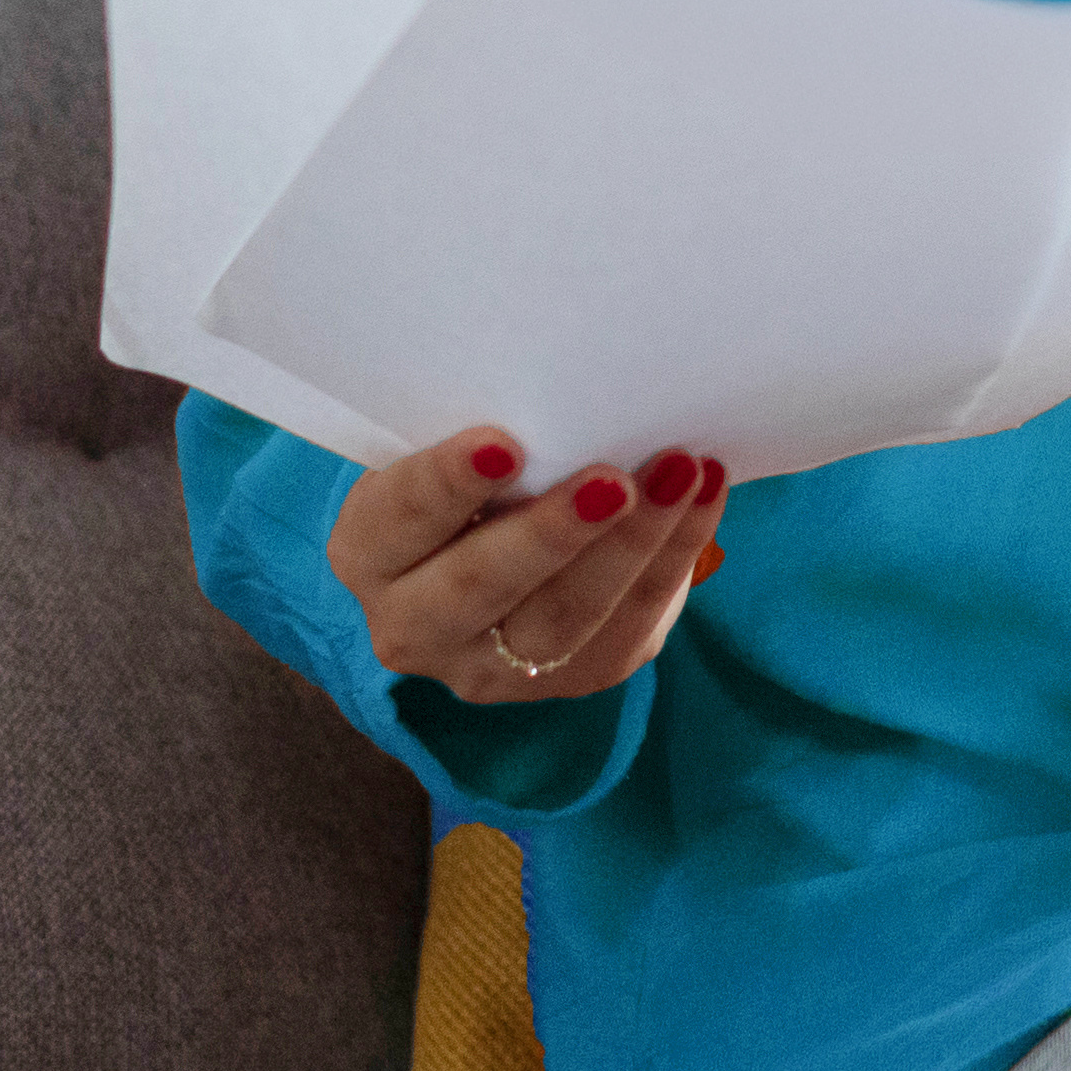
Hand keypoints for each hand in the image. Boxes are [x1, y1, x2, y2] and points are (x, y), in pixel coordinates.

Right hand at [329, 428, 728, 705]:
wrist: (500, 547)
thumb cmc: (474, 475)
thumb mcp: (448, 448)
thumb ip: (485, 437)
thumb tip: (566, 389)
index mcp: (368, 553)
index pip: (400, 519)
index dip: (448, 483)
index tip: (504, 443)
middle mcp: (412, 626)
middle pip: (478, 588)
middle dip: (551, 534)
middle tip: (613, 480)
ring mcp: (487, 668)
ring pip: (562, 621)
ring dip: (631, 546)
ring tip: (681, 475)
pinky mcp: (567, 682)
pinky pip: (626, 629)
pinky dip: (671, 560)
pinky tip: (702, 500)